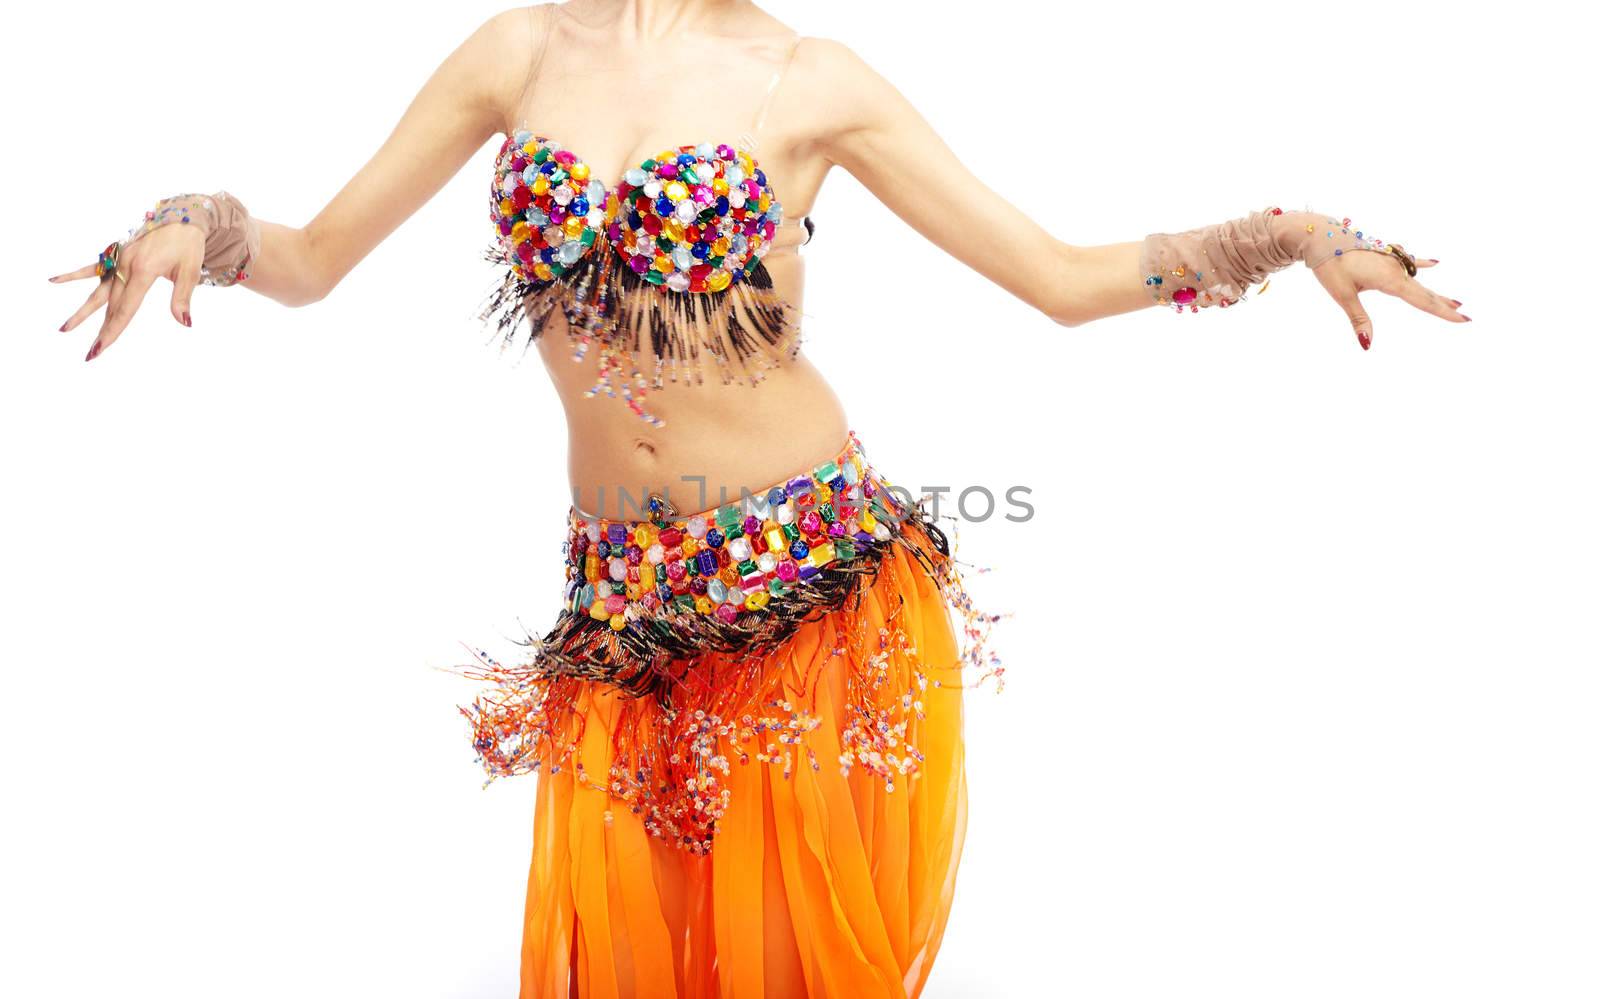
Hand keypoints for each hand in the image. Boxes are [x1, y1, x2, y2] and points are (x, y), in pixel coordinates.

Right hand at [48, 222, 202, 360]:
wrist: (183, 218)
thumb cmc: (188, 246)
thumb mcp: (190, 272)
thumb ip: (182, 298)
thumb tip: (184, 323)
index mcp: (143, 271)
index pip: (125, 309)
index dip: (113, 331)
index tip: (100, 348)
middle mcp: (126, 266)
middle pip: (111, 306)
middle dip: (102, 331)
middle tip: (90, 353)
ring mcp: (119, 260)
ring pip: (99, 292)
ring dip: (84, 312)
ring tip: (64, 329)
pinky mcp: (118, 254)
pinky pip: (93, 267)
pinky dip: (74, 275)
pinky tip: (54, 280)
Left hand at [1310, 245, 1466, 349]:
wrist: (1321, 237)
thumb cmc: (1330, 266)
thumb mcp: (1343, 295)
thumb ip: (1359, 319)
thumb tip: (1367, 344)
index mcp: (1389, 280)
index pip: (1422, 300)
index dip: (1443, 312)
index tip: (1463, 319)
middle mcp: (1395, 269)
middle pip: (1424, 292)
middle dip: (1444, 305)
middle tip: (1466, 315)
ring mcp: (1391, 260)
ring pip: (1418, 280)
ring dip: (1434, 292)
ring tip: (1454, 301)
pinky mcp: (1384, 254)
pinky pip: (1408, 261)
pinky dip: (1421, 263)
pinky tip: (1435, 263)